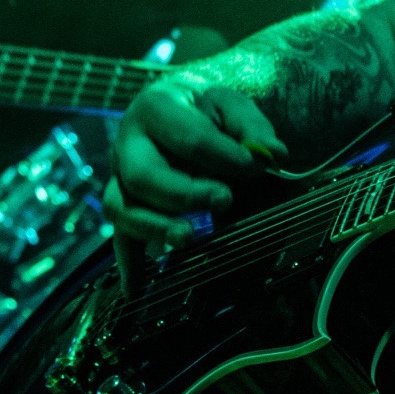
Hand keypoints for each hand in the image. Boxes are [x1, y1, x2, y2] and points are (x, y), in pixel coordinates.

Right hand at [103, 82, 287, 249]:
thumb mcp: (232, 105)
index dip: (223, 155)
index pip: (187, 135)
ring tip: (188, 238)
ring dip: (156, 227)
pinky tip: (137, 288)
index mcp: (156, 107)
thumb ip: (252, 127)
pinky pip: (119, 236)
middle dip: (185, 193)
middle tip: (224, 200)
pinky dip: (129, 263)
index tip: (257, 167)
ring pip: (122, 207)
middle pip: (143, 175)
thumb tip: (274, 155)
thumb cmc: (208, 110)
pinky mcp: (125, 205)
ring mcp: (120, 177)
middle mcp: (128, 144)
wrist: (181, 109)